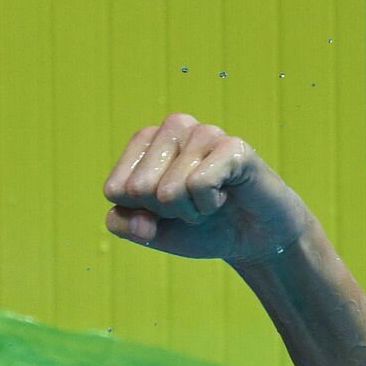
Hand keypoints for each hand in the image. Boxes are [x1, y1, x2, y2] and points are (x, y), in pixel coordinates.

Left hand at [102, 114, 316, 265]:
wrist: (251, 238)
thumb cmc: (198, 227)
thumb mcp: (149, 231)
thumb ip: (124, 224)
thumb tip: (140, 219)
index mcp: (145, 141)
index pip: (114, 189)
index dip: (140, 212)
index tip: (165, 209)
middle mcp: (172, 127)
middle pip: (138, 188)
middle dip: (164, 211)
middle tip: (191, 204)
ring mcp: (203, 132)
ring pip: (168, 190)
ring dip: (189, 211)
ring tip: (209, 199)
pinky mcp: (232, 145)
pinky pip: (198, 185)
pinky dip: (208, 205)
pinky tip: (225, 195)